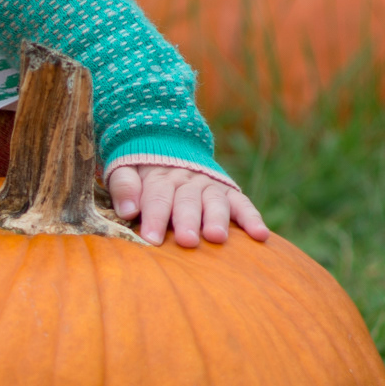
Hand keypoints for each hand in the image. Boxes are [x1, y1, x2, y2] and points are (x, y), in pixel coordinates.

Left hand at [106, 162, 268, 249]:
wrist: (167, 144)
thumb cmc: (141, 172)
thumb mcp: (125, 171)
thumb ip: (125, 188)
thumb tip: (128, 211)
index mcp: (159, 177)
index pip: (157, 197)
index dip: (154, 217)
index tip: (151, 239)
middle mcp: (187, 180)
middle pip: (186, 200)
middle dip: (187, 220)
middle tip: (186, 241)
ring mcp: (209, 186)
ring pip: (214, 201)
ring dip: (216, 219)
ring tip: (217, 237)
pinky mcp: (228, 192)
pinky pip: (242, 204)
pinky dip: (252, 218)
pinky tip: (259, 235)